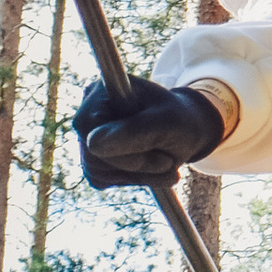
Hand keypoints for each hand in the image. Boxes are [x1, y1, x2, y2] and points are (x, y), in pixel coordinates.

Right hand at [74, 76, 227, 190]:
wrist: (186, 131)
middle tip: (168, 162)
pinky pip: (101, 180)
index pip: (92, 131)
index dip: (124, 153)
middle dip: (136, 166)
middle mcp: (87, 112)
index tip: (164, 160)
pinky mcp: (92, 158)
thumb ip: (135, 131)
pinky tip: (149, 168)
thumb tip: (93, 144)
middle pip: (93, 156)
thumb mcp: (169, 123)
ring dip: (136, 174)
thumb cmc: (180, 120)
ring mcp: (86, 136)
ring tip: (164, 162)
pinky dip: (130, 179)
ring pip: (97, 172)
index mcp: (102, 91)